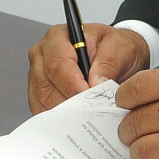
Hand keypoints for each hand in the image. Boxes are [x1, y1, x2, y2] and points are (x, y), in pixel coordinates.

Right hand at [26, 23, 149, 112]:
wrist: (116, 55)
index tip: (89, 98)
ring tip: (85, 118)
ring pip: (41, 100)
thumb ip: (109, 63)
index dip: (72, 85)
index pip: (57, 65)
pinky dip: (58, 119)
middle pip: (46, 86)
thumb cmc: (114, 48)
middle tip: (89, 112)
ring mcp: (37, 75)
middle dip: (68, 103)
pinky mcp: (38, 92)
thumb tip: (95, 83)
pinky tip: (75, 121)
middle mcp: (42, 55)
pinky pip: (41, 109)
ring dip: (63, 113)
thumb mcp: (120, 47)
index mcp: (58, 37)